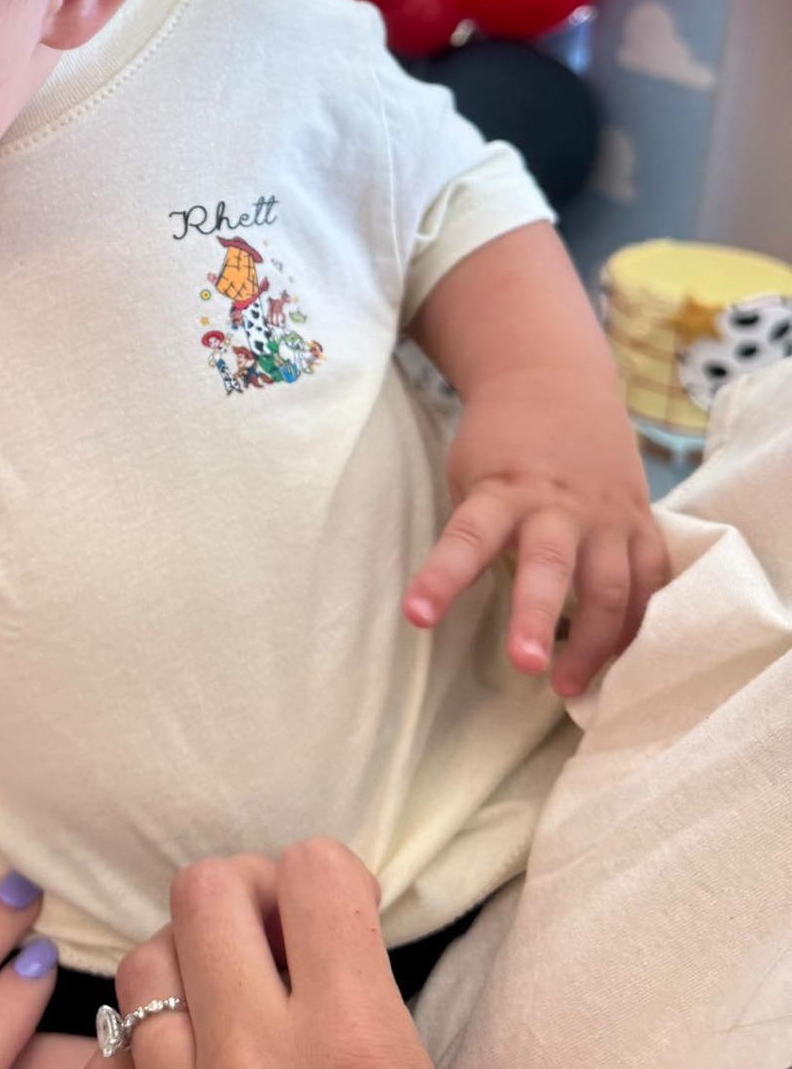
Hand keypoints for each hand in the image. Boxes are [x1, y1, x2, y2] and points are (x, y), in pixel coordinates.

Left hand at [81, 839, 517, 1068]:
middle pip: (207, 890)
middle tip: (278, 936)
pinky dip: (141, 1054)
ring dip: (189, 968)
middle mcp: (257, 1068)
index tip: (342, 912)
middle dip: (249, 895)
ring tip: (230, 1004)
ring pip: (142, 964)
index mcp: (353, 1044)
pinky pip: (103, 1061)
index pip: (313, 872)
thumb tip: (320, 949)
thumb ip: (374, 1012)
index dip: (333, 878)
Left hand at [404, 368, 667, 696]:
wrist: (555, 377)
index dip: (443, 578)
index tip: (417, 615)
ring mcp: (607, 513)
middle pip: (552, 565)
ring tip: (568, 690)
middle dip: (538, 616)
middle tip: (525, 667)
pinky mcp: (640, 519)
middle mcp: (560, 503)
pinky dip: (642, 621)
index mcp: (504, 487)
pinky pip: (652, 578)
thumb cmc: (501, 439)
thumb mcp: (471, 472)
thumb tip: (459, 603)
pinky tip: (624, 660)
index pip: (469, 535)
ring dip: (596, 643)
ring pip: (614, 584)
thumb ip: (477, 529)